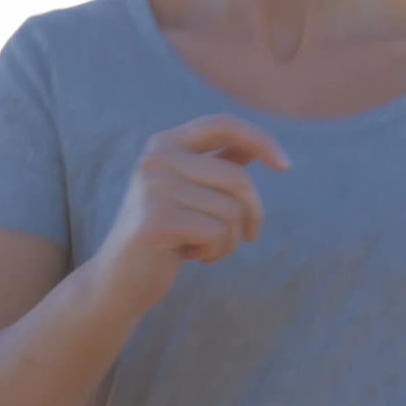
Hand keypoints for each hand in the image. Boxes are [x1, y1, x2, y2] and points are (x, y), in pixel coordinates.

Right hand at [93, 114, 291, 317]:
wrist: (120, 281)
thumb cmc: (164, 236)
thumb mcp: (191, 196)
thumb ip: (217, 168)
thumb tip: (256, 147)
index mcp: (165, 144)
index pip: (224, 124)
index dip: (261, 139)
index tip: (286, 166)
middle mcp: (156, 158)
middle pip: (238, 179)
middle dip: (252, 214)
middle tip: (247, 236)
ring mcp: (153, 188)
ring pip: (231, 212)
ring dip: (228, 240)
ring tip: (200, 246)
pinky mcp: (156, 220)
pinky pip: (217, 233)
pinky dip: (214, 252)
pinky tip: (189, 256)